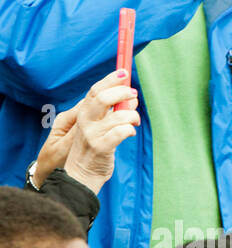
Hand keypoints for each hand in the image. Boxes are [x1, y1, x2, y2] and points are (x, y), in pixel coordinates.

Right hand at [38, 70, 140, 193]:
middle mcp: (85, 121)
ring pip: (118, 115)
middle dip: (122, 92)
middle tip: (133, 94)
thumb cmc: (94, 149)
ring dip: (132, 115)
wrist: (81, 175)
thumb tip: (132, 96)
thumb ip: (113, 111)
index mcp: (83, 114)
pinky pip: (121, 132)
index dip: (110, 79)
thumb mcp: (99, 127)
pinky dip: (130, 130)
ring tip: (134, 120)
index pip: (95, 90)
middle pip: (102, 98)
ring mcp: (92, 134)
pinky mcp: (101, 147)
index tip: (124, 72)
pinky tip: (130, 132)